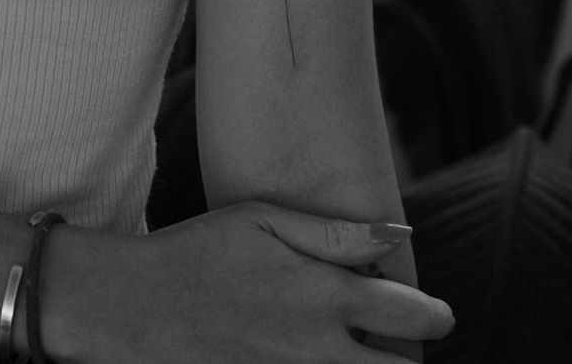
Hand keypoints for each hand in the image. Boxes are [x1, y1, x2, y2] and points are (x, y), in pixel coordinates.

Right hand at [44, 201, 452, 363]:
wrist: (134, 306)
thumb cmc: (200, 250)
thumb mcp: (265, 221)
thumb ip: (335, 233)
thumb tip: (396, 235)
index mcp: (322, 297)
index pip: (408, 316)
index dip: (434, 315)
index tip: (438, 314)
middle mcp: (316, 350)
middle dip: (410, 361)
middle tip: (401, 344)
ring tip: (364, 352)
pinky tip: (321, 358)